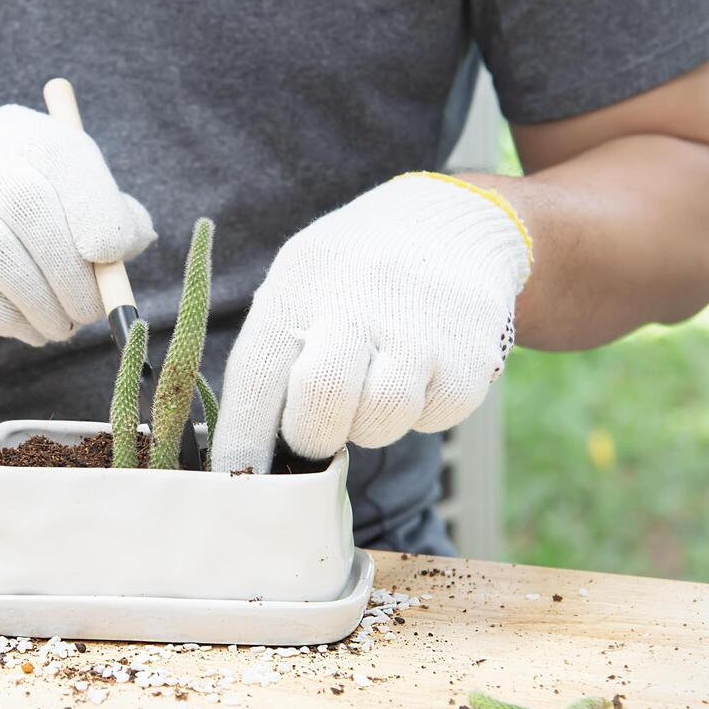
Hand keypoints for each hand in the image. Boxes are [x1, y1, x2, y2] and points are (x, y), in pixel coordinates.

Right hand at [0, 105, 154, 349]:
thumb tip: (131, 246)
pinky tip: (29, 327)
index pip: (63, 156)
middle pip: (25, 204)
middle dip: (68, 270)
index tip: (112, 257)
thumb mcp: (79, 200)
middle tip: (90, 311)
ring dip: (39, 303)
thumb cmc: (38, 215)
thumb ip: (116, 221)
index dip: (94, 210)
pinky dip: (5, 317)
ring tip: (62, 326)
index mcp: (27, 132)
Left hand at [209, 173, 531, 472]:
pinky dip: (422, 410)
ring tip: (374, 382)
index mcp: (298, 287)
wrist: (451, 223)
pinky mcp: (471, 355)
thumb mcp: (297, 286)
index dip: (243, 442)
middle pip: (323, 398)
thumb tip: (245, 459)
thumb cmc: (351, 275)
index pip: (257, 375)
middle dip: (314, 434)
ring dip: (370, 422)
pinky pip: (435, 418)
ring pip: (382, 420)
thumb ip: (271, 359)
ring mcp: (420, 329)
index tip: (237, 484)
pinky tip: (420, 370)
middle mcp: (358, 302)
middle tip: (319, 428)